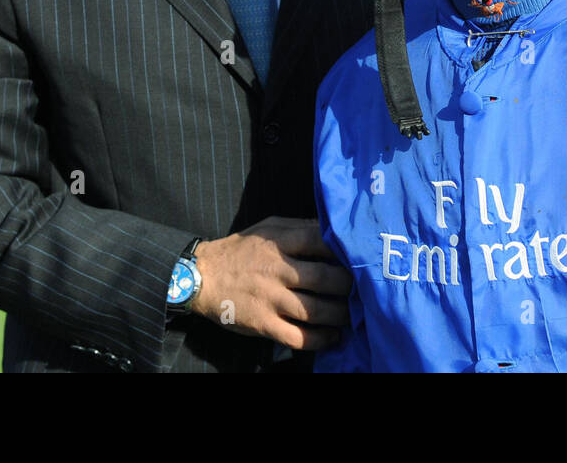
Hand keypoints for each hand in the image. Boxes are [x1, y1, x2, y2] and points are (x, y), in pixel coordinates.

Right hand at [189, 216, 351, 349]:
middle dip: (350, 286)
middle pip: (325, 278)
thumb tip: (333, 230)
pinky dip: (321, 340)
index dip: (345, 249)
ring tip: (354, 315)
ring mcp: (270, 299)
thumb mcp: (268, 228)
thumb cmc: (240, 250)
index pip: (320, 241)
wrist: (202, 277)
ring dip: (342, 315)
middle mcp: (277, 269)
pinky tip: (334, 336)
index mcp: (279, 242)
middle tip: (364, 290)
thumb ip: (299, 227)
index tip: (360, 256)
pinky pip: (299, 337)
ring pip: (316, 310)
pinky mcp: (263, 324)